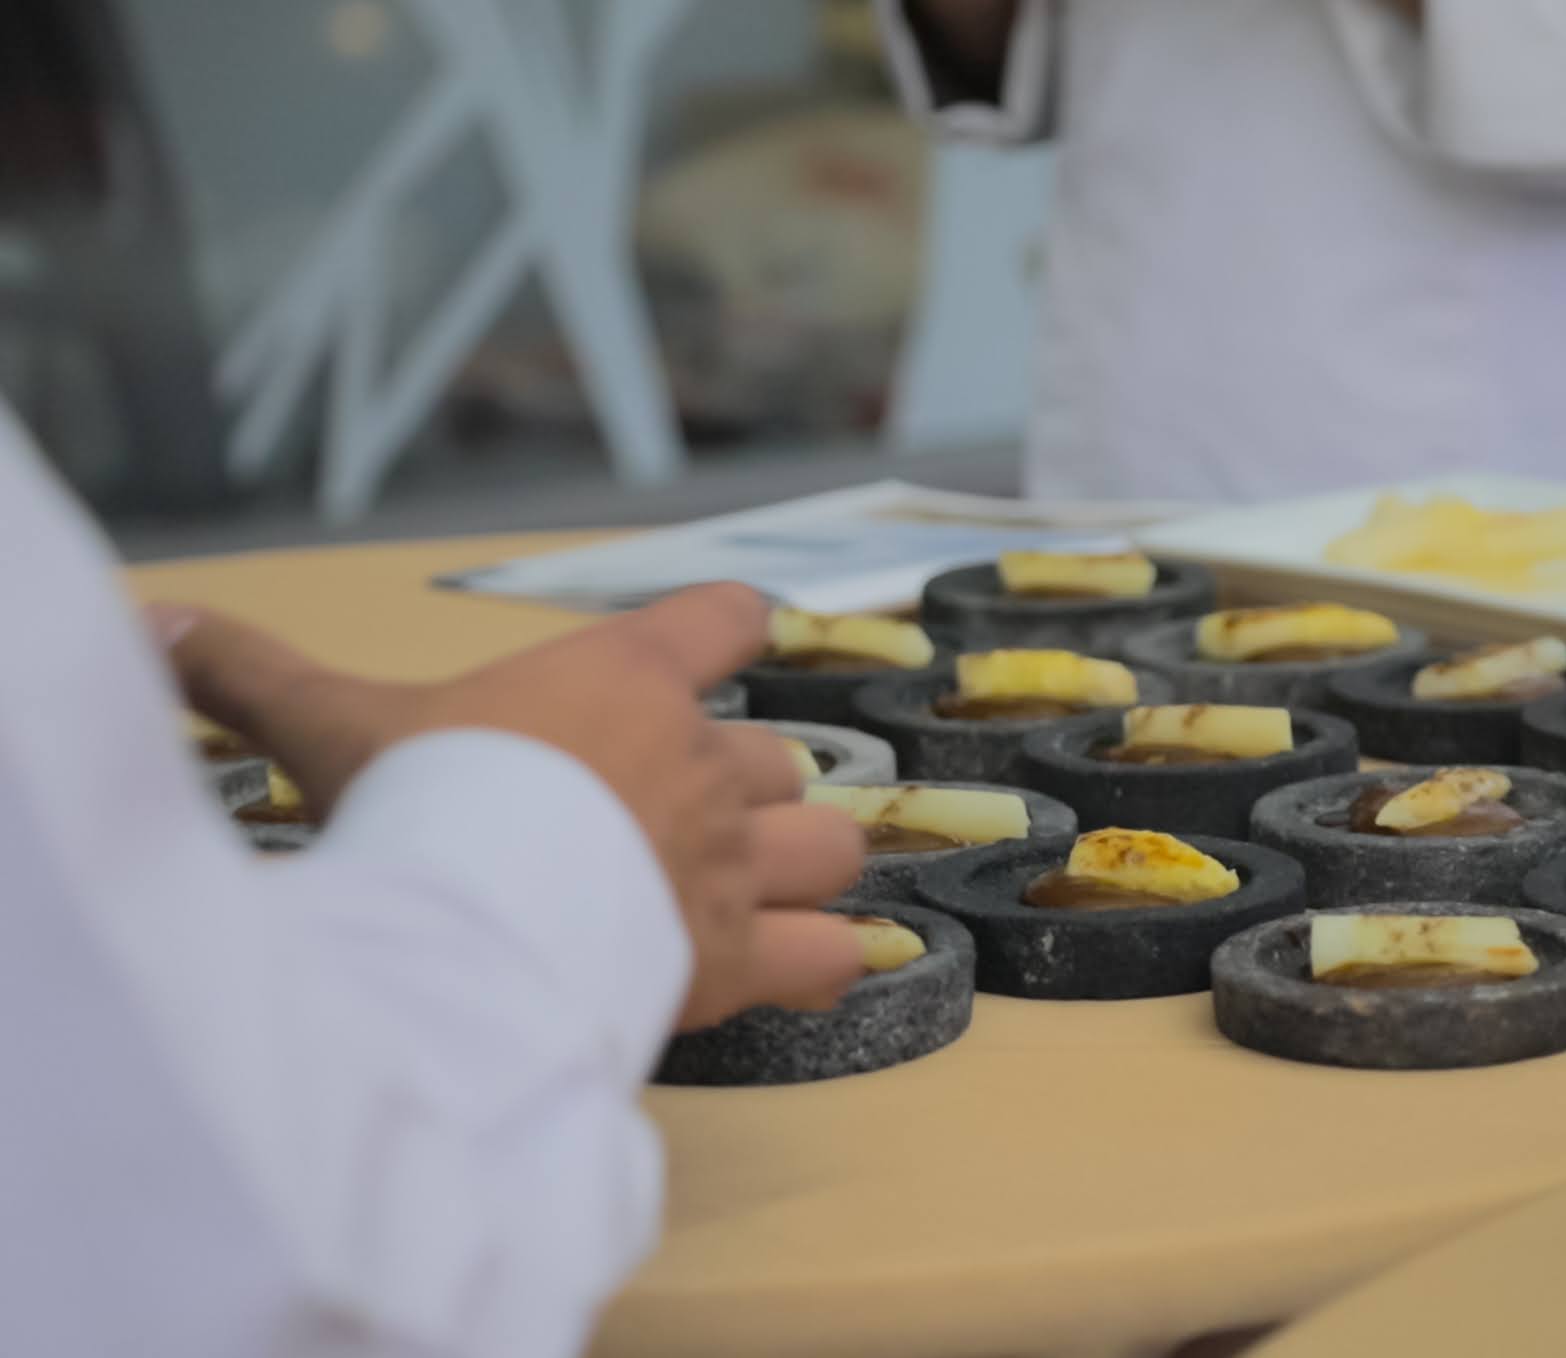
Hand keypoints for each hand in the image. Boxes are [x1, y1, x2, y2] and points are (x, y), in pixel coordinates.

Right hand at [151, 585, 867, 1029]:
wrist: (464, 918)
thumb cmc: (417, 807)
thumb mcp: (334, 726)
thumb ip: (255, 675)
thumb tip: (158, 624)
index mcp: (625, 683)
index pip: (724, 618)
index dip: (732, 626)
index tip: (735, 633)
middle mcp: (700, 764)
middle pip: (778, 759)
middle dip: (747, 792)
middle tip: (684, 825)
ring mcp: (731, 859)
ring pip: (830, 843)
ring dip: (804, 866)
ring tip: (759, 891)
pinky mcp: (740, 954)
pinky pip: (831, 948)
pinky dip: (827, 958)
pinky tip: (802, 967)